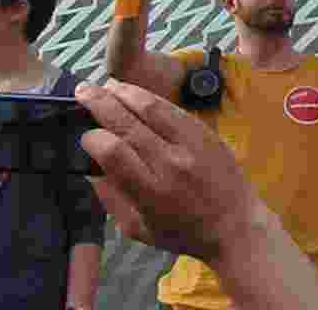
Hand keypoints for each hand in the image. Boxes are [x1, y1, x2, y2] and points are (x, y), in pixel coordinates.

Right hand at [76, 79, 264, 263]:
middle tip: (82, 91)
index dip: (93, 139)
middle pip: (129, 124)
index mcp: (151, 192)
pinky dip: (152, 99)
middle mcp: (171, 163)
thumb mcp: (138, 228)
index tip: (85, 136)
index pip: (114, 153)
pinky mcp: (206, 133)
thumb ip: (111, 198)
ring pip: (154, 108)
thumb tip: (90, 169)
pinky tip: (137, 94)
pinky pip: (175, 109)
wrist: (235, 225)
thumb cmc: (183, 232)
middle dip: (101, 103)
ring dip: (126, 92)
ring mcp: (192, 144)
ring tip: (107, 85)